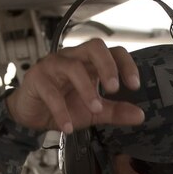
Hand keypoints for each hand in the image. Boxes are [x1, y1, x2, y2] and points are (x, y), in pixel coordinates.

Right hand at [5, 39, 144, 135]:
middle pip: (94, 47)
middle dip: (107, 66)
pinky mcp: (36, 78)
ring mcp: (53, 65)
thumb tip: (141, 116)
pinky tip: (68, 126)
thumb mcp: (94, 111)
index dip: (126, 64)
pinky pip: (50, 92)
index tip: (134, 86)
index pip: (113, 51)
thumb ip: (116, 111)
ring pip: (73, 66)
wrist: (32, 115)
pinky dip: (61, 110)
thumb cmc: (64, 105)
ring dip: (86, 88)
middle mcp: (73, 58)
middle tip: (114, 89)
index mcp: (90, 62)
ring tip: (95, 108)